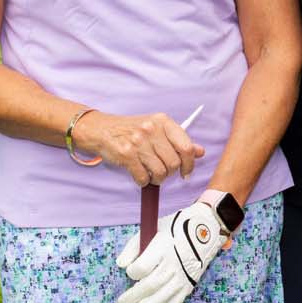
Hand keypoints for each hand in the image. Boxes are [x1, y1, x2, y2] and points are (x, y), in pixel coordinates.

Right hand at [72, 111, 203, 185]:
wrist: (102, 129)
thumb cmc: (132, 130)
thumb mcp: (157, 129)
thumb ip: (178, 140)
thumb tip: (200, 152)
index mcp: (163, 121)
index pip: (186, 147)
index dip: (189, 164)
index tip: (186, 172)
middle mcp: (152, 130)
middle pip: (174, 163)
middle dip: (170, 173)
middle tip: (163, 172)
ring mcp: (138, 142)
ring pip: (160, 172)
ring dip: (157, 179)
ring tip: (151, 174)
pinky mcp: (126, 155)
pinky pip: (143, 178)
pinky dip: (143, 181)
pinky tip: (139, 174)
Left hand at [116, 199, 226, 302]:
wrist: (208, 228)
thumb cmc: (175, 227)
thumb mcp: (154, 228)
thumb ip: (134, 246)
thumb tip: (121, 265)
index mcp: (163, 247)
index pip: (144, 266)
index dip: (133, 272)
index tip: (129, 271)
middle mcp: (173, 263)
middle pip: (151, 285)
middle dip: (134, 297)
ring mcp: (183, 275)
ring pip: (162, 297)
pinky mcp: (189, 284)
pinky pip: (176, 302)